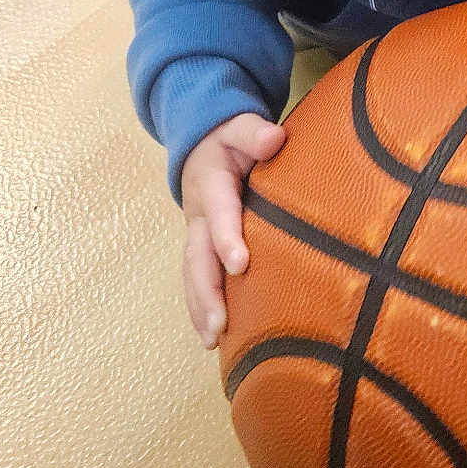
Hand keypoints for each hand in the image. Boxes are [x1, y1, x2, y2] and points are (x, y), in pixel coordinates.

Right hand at [181, 112, 285, 348]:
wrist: (201, 148)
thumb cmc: (230, 141)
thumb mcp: (240, 127)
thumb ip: (254, 132)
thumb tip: (274, 138)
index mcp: (210, 185)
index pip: (219, 212)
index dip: (226, 237)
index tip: (240, 264)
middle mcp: (198, 216)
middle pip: (197, 256)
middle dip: (207, 291)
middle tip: (220, 324)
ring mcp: (196, 236)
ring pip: (192, 275)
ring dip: (200, 308)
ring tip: (212, 340)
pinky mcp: (200, 251)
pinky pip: (196, 281)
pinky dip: (201, 309)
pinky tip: (213, 337)